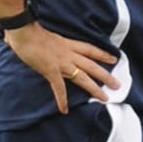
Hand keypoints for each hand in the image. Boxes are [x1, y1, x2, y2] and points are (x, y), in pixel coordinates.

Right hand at [4, 23, 120, 112]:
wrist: (25, 32)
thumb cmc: (31, 31)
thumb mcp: (46, 35)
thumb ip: (47, 40)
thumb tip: (40, 43)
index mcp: (69, 44)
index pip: (91, 49)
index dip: (103, 54)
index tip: (114, 59)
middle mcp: (69, 53)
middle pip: (92, 65)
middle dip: (106, 76)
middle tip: (118, 85)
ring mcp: (62, 63)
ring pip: (83, 77)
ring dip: (94, 88)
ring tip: (105, 98)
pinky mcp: (51, 71)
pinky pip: (59, 88)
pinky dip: (62, 99)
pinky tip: (64, 110)